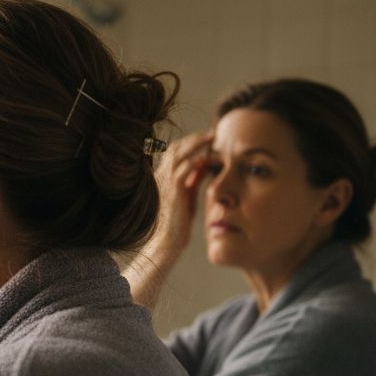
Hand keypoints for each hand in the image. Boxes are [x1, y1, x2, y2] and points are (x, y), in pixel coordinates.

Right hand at [150, 130, 213, 257]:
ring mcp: (165, 181)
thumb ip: (194, 180)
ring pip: (179, 153)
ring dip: (197, 143)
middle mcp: (161, 176)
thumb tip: (206, 165)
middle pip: (176, 147)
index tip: (208, 139)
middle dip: (195, 138)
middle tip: (213, 133)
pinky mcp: (173, 190)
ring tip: (213, 137)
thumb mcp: (188, 196)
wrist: (167, 241)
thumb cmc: (178, 223)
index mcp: (163, 177)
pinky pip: (185, 167)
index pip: (175, 152)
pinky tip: (211, 158)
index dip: (190, 143)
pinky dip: (198, 160)